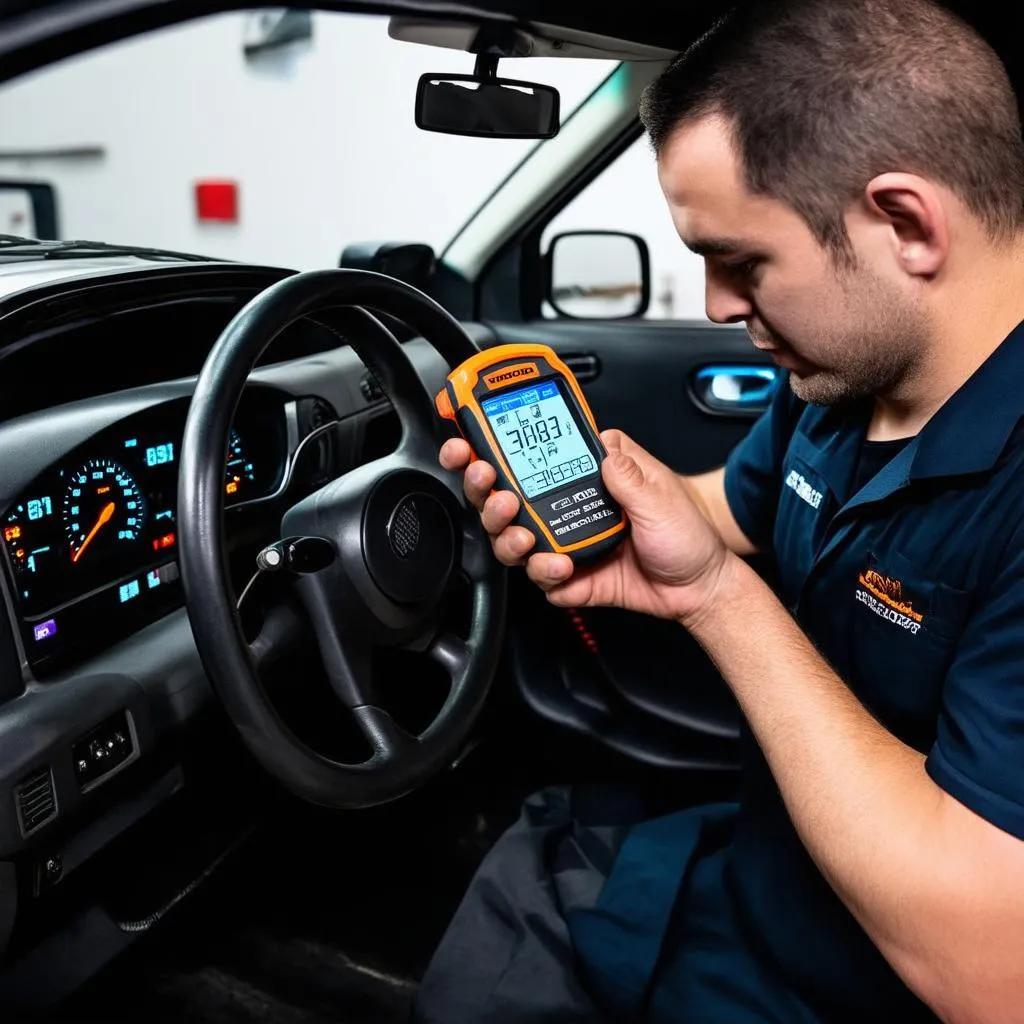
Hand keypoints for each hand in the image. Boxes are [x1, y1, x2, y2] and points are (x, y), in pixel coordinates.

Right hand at [439, 429, 732, 624]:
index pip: (531, 453)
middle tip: (490, 486)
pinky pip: (541, 577)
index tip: (469, 439)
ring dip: (507, 534)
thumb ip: (628, 474)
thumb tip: (602, 447)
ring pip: (512, 537)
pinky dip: (544, 574)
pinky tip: (558, 568)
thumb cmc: (687, 533)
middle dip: (485, 489)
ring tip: (525, 535)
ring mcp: (564, 540)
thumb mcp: (661, 494)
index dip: (492, 445)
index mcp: (586, 474)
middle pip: (505, 494)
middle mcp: (566, 505)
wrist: (699, 586)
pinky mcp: (570, 576)